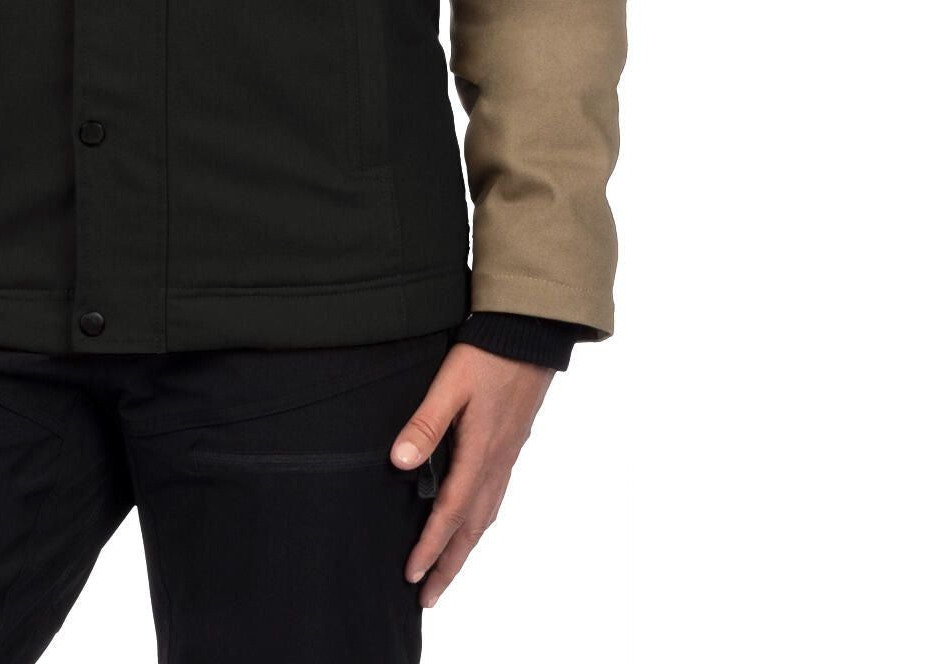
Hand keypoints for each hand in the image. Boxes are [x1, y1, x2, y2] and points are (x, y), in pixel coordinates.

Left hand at [390, 342, 554, 605]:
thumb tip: (401, 463)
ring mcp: (507, 456)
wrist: (532, 334)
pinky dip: (480, 523)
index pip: (451, 513)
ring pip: (486, 516)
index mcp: (480, 453)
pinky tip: (472, 522)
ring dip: (465, 548)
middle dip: (450, 564)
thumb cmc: (489, 354)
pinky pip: (495, 498)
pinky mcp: (511, 445)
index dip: (431, 546)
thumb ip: (425, 422)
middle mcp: (496, 462)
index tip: (412, 575)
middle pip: (472, 528)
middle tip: (429, 597)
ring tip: (447, 571)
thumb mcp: (450, 383)